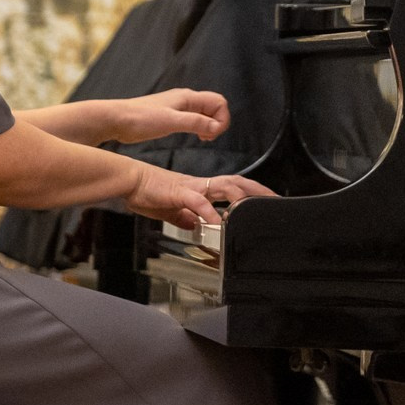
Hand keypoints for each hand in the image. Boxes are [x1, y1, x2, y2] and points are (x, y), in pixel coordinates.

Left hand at [106, 88, 230, 144]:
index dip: (222, 118)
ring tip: (204, 138)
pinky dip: (199, 127)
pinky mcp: (170, 116)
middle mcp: (184, 100)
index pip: (219, 102)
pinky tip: (195, 137)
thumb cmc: (140, 118)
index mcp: (187, 98)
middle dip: (218, 122)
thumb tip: (216, 126)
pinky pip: (193, 119)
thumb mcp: (172, 121)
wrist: (117, 120)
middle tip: (209, 137)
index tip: (214, 133)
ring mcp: (177, 108)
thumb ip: (195, 123)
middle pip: (213, 107)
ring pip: (204, 114)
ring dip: (209, 125)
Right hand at [124, 165, 273, 228]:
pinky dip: (210, 211)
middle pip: (237, 183)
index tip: (268, 200)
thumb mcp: (169, 210)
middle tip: (275, 201)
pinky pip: (198, 201)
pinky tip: (217, 222)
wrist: (129, 180)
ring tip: (252, 211)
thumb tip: (195, 225)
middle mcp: (200, 184)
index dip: (253, 191)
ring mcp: (191, 187)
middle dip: (258, 191)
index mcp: (199, 188)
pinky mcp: (179, 192)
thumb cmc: (146, 192)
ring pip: (224, 187)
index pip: (233, 186)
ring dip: (241, 199)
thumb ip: (183, 217)